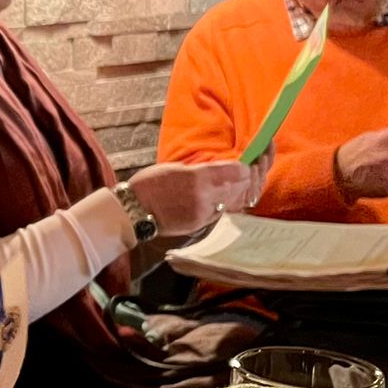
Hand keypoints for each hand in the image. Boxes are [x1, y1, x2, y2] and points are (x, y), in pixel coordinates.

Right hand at [127, 159, 264, 235]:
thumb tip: (224, 169)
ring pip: (234, 202)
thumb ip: (203, 170)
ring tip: (243, 183)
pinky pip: (222, 213)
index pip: (237, 172)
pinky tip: (228, 197)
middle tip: (253, 170)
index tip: (248, 162)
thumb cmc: (150, 184)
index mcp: (198, 177)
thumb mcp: (177, 168)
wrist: (134, 211)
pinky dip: (228, 204)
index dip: (247, 167)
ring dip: (241, 192)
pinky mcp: (200, 224)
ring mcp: (204, 213)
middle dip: (249, 179)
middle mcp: (205, 197)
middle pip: (240, 188)